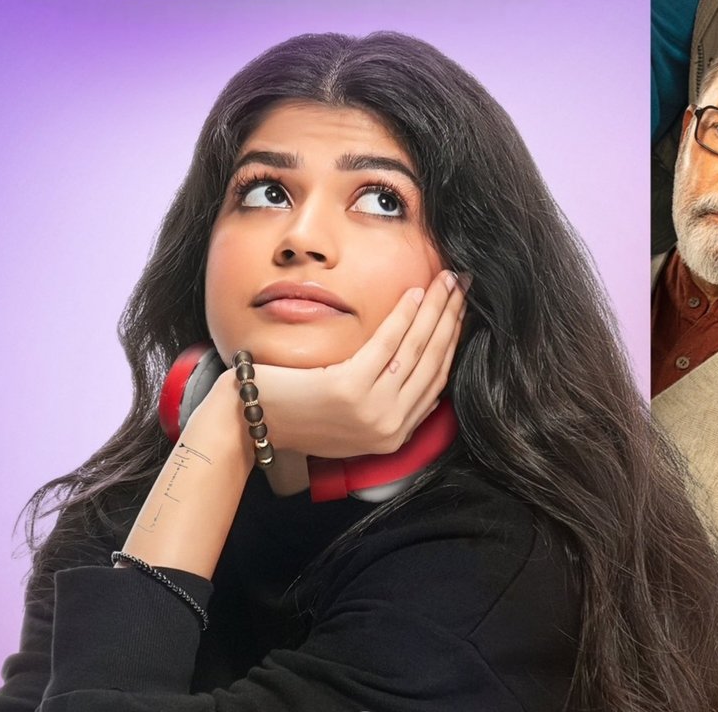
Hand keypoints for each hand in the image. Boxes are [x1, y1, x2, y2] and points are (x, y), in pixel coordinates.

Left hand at [252, 269, 466, 458]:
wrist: (254, 420)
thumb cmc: (296, 413)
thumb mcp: (349, 419)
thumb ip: (383, 403)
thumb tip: (416, 374)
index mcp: (393, 435)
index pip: (436, 381)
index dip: (452, 342)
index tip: (461, 313)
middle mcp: (389, 427)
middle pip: (433, 363)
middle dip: (453, 319)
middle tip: (463, 287)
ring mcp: (372, 411)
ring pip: (417, 350)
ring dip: (437, 311)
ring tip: (446, 282)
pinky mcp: (350, 390)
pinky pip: (387, 345)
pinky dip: (405, 316)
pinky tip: (415, 294)